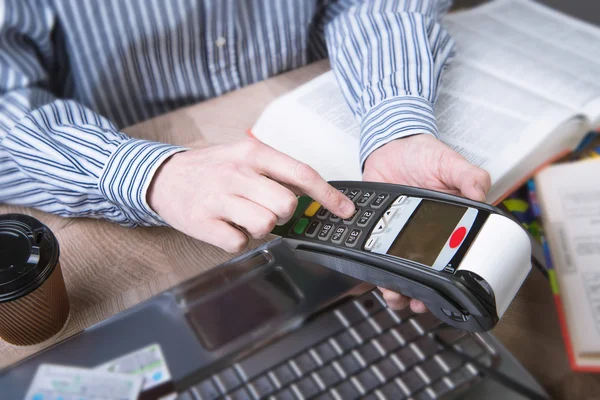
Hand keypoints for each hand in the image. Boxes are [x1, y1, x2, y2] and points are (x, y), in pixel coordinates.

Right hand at [148, 138, 354, 251]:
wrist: (164, 177)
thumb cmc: (212, 168)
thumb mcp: (244, 157)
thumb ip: (277, 172)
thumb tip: (316, 194)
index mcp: (252, 154)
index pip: (302, 174)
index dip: (328, 195)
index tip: (346, 211)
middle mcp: (237, 174)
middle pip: (286, 205)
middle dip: (284, 214)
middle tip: (267, 208)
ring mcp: (218, 198)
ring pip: (265, 226)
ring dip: (260, 227)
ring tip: (243, 216)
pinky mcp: (203, 223)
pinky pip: (239, 243)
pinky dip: (237, 239)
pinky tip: (226, 225)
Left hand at [363, 134, 490, 312]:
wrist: (390, 145)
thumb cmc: (423, 154)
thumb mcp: (450, 162)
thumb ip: (468, 176)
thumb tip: (482, 193)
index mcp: (450, 222)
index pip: (455, 256)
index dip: (451, 279)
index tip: (447, 295)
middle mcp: (427, 234)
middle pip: (427, 272)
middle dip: (422, 293)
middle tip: (417, 302)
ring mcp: (402, 234)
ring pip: (401, 272)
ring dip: (398, 290)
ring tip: (395, 295)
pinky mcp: (380, 231)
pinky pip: (377, 256)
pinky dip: (374, 271)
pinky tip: (374, 278)